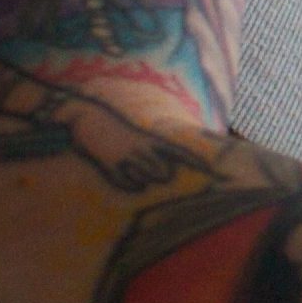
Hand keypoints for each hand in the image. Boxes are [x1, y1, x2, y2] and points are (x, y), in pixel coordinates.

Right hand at [61, 94, 191, 187]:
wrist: (86, 117)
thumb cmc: (115, 130)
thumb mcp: (139, 136)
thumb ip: (155, 152)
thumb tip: (167, 174)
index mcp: (151, 139)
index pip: (180, 153)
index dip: (197, 164)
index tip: (215, 175)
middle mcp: (143, 148)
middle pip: (164, 175)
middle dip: (159, 176)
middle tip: (142, 165)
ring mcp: (127, 156)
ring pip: (146, 181)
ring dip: (140, 179)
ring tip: (127, 165)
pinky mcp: (111, 165)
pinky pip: (129, 186)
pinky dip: (127, 184)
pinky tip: (119, 172)